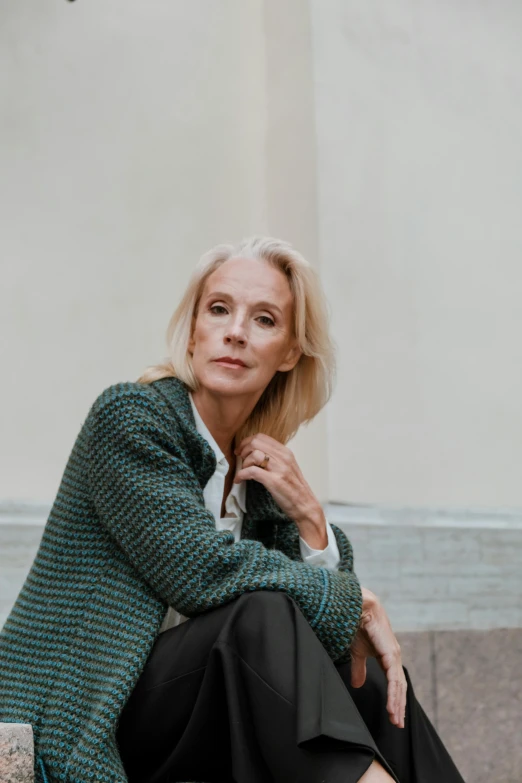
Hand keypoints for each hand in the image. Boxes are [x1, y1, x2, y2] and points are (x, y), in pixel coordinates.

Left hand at [233, 433, 320, 526]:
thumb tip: (255, 453)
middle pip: (256, 443)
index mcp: (286, 452)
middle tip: (240, 459)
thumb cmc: (294, 489)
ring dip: (244, 463)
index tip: (241, 450)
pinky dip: (241, 475)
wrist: (305, 506)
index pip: (262, 437)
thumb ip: (275, 458)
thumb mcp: (288, 467)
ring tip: (244, 472)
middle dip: (243, 450)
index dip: (247, 442)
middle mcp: (283, 458)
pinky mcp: (274, 481)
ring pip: (254, 455)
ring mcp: (279, 469)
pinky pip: (252, 471)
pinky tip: (239, 480)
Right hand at [350, 587, 407, 728]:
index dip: (395, 699)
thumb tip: (357, 684)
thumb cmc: (358, 626)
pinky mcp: (390, 653)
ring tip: (395, 720)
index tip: (394, 716)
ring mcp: (394, 655)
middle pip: (400, 687)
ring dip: (397, 704)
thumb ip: (359, 669)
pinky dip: (394, 694)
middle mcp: (394, 657)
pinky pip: (394, 678)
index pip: (395, 683)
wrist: (359, 608)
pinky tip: (392, 706)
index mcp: (388, 657)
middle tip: (397, 724)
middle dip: (399, 706)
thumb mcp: (358, 652)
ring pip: (399, 685)